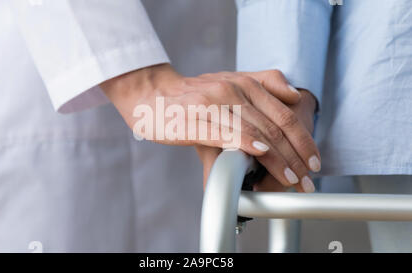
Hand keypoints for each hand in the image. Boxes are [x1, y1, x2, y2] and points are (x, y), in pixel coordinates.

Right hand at [101, 64, 319, 186]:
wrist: (153, 96)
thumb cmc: (194, 96)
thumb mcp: (230, 82)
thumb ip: (264, 83)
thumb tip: (295, 95)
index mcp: (244, 83)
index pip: (283, 115)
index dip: (303, 140)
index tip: (314, 163)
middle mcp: (231, 90)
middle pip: (273, 126)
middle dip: (295, 157)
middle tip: (307, 179)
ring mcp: (211, 103)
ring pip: (254, 131)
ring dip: (276, 158)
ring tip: (290, 178)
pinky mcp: (192, 119)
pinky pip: (223, 131)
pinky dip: (244, 141)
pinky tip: (258, 153)